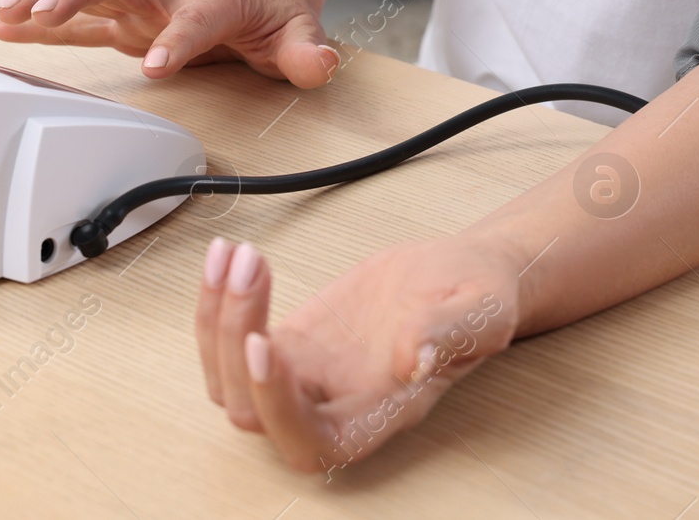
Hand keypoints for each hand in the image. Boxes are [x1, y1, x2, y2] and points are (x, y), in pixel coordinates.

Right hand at [0, 0, 338, 87]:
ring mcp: (142, 7)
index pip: (193, 18)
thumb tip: (322, 64)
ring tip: (3, 16)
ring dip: (45, 0)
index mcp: (215, 2)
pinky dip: (42, 23)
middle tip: (46, 12)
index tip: (156, 67)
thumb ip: (309, 51)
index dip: (176, 40)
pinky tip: (5, 26)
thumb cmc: (277, 15)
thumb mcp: (301, 34)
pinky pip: (78, 22)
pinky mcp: (125, 23)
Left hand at [196, 234, 522, 472]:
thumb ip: (450, 333)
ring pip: (230, 377)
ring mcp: (305, 375)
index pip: (311, 441)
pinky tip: (229, 255)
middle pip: (252, 411)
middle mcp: (333, 405)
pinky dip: (219, 300)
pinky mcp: (292, 341)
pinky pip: (236, 338)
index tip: (268, 343)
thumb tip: (417, 360)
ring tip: (234, 256)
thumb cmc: (478, 300)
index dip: (278, 405)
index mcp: (379, 414)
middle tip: (248, 270)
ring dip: (218, 319)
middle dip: (236, 342)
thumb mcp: (480, 309)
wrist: (461, 274)